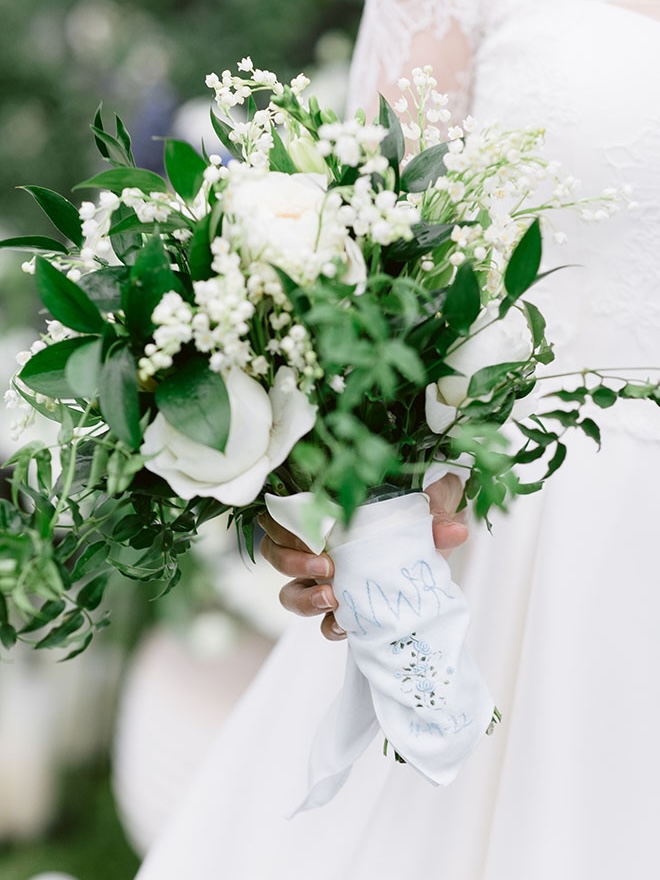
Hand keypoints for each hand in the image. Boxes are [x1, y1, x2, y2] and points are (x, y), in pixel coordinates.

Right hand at [258, 474, 467, 640]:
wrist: (438, 553)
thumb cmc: (422, 521)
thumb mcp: (429, 513)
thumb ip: (436, 518)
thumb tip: (455, 531)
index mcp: (328, 515)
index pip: (283, 516)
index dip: (285, 526)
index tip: (312, 534)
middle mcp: (318, 546)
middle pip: (276, 554)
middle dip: (292, 562)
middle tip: (327, 567)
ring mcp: (325, 581)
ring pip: (289, 592)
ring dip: (304, 597)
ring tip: (333, 600)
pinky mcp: (343, 610)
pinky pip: (322, 624)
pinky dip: (330, 627)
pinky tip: (345, 627)